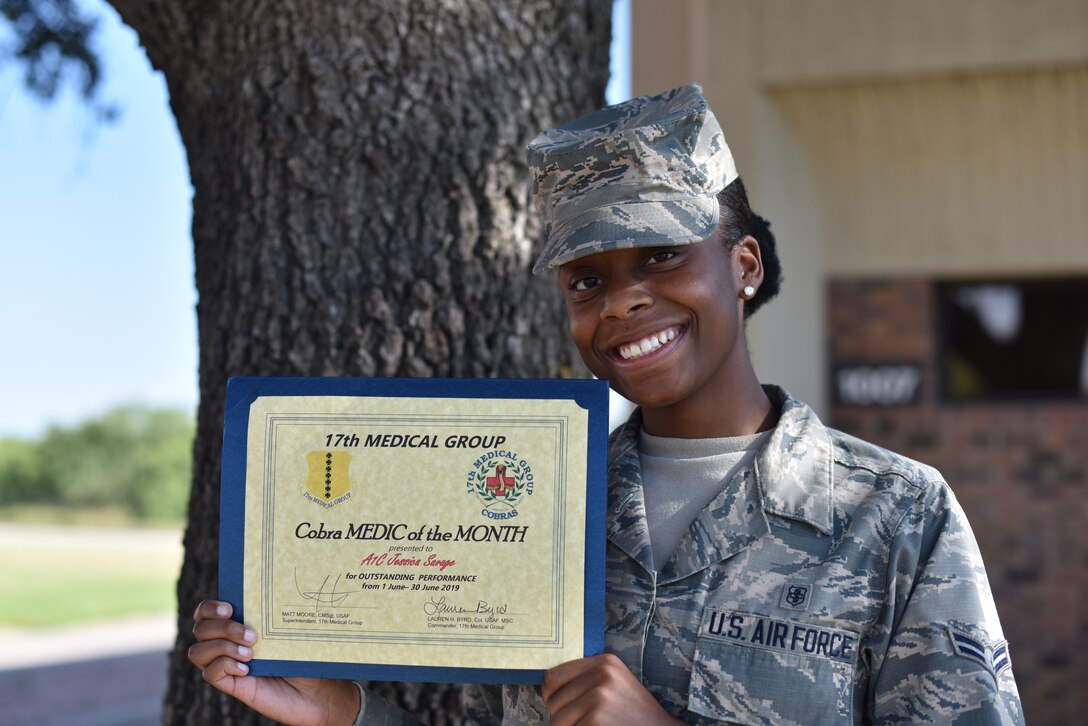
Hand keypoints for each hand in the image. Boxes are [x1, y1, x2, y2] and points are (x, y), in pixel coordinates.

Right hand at [187, 600, 359, 725]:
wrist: (319, 691)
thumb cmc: (307, 656)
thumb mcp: (291, 630)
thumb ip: (276, 614)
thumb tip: (274, 586)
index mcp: (240, 624)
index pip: (206, 611)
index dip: (210, 607)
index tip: (230, 608)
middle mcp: (229, 643)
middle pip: (200, 628)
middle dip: (223, 628)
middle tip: (253, 635)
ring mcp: (228, 665)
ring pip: (197, 652)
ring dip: (222, 647)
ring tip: (251, 653)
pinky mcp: (232, 685)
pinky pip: (209, 673)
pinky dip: (225, 666)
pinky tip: (248, 669)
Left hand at [541, 654, 681, 725]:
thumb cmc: (634, 716)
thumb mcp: (615, 685)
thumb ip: (587, 679)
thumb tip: (547, 684)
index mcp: (605, 662)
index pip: (553, 677)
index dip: (551, 696)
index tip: (563, 707)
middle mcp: (602, 674)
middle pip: (552, 701)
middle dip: (561, 718)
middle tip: (584, 722)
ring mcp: (600, 697)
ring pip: (556, 722)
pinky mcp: (597, 720)